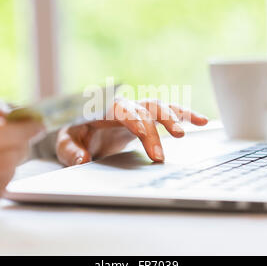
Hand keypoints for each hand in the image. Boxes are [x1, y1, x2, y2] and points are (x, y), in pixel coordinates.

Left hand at [56, 99, 207, 165]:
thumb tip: (82, 159)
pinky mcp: (145, 118)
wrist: (81, 130)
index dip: (134, 120)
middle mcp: (122, 107)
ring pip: (159, 106)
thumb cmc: (74, 135)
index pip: (122, 110)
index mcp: (102, 110)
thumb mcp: (65, 143)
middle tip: (160, 156)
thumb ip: (70, 150)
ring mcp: (135, 111)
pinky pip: (167, 112)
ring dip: (177, 116)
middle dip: (156, 129)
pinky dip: (184, 115)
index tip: (145, 135)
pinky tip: (202, 121)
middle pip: (144, 109)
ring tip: (197, 124)